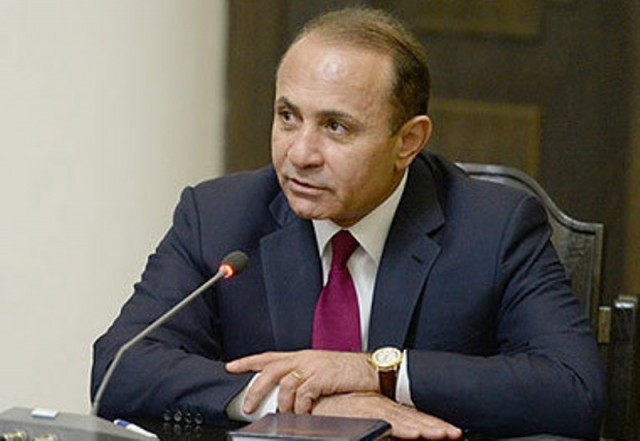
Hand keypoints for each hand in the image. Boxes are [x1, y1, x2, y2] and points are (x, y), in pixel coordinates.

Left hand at [226, 349, 376, 413]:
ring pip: (285, 384)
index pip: (269, 356)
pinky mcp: (323, 377)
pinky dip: (300, 406)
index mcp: (302, 355)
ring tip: (283, 415)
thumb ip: (304, 375)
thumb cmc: (348, 372)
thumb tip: (288, 391)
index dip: (248, 361)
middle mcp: (304, 358)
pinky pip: (303, 394)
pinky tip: (303, 412)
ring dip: (282, 403)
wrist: (373, 369)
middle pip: (270, 370)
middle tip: (248, 406)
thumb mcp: (321, 369)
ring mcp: (313, 366)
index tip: (231, 367)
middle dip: (256, 389)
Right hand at [312, 392, 461, 439]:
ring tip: (444, 435)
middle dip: (436, 428)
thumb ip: (379, 423)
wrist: (315, 395)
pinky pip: (386, 423)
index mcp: (384, 408)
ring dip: (425, 428)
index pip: (413, 418)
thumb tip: (395, 433)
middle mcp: (382, 407)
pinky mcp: (365, 413)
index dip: (432, 425)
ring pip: (405, 421)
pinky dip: (402, 428)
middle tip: (455, 433)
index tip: (452, 432)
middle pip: (414, 419)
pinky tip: (414, 434)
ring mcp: (375, 410)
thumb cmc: (336, 408)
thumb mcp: (362, 416)